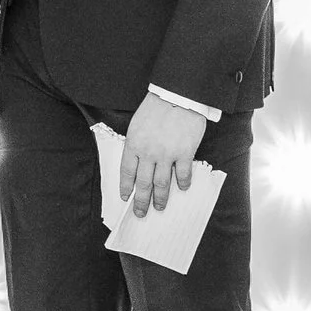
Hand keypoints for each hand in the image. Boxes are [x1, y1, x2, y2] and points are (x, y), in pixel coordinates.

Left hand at [121, 92, 206, 217]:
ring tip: (159, 208)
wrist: (177, 96)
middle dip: (141, 201)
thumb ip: (136, 145)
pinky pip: (182, 174)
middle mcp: (148, 152)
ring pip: (162, 184)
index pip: (126, 172)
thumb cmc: (156, 109)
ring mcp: (166, 154)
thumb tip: (138, 164)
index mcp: (133, 144)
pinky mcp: (184, 152)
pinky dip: (182, 184)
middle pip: (143, 183)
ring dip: (160, 198)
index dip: (126, 187)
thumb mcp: (137, 126)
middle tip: (141, 213)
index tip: (126, 198)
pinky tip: (182, 189)